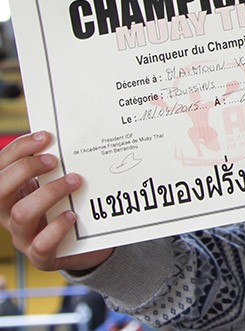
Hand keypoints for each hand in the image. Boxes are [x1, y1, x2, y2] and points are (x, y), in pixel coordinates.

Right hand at [0, 132, 113, 271]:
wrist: (86, 243)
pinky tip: (72, 215)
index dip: (18, 150)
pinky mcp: (41, 257)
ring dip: (48, 193)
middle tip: (55, 160)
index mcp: (10, 193)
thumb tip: (68, 138)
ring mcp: (23, 237)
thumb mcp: (57, 183)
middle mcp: (9, 215)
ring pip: (21, 213)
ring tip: (74, 182)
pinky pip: (41, 245)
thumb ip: (56, 166)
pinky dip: (57, 227)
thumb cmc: (68, 205)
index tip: (45, 137)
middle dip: (26, 169)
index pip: (1, 168)